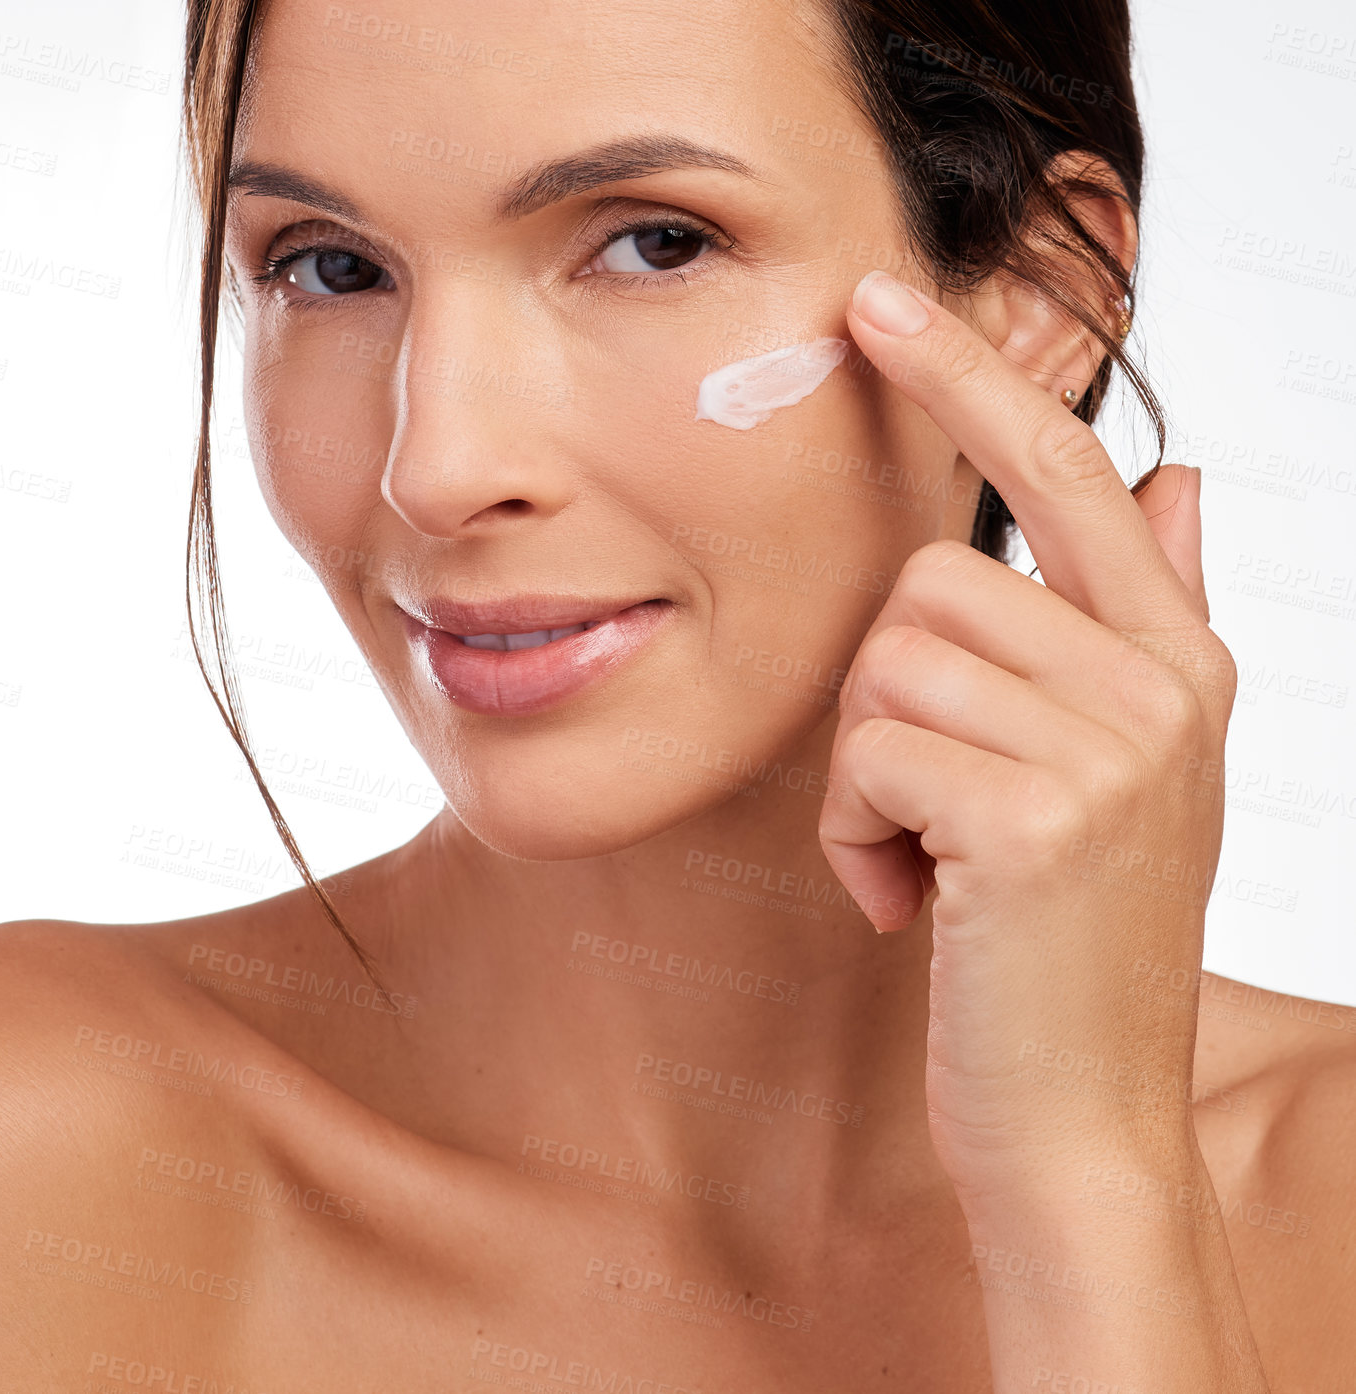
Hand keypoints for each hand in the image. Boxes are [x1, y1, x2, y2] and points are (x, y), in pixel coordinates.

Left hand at [817, 271, 1237, 1208]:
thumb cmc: (1065, 938)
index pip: (1064, 472)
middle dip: (888, 699)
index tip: (881, 301)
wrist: (1080, 1118)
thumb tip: (1180, 471)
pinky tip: (912, 902)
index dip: (971, 379)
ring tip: (925, 860)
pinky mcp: (1034, 816)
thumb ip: (1157, 613)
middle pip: (926, 584)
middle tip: (928, 805)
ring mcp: (1108, 748)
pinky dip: (854, 834)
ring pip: (885, 665)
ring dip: (866, 775)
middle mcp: (1159, 685)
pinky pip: (868, 752)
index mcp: (1176, 659)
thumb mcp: (1128, 772)